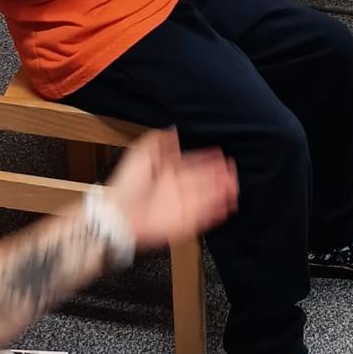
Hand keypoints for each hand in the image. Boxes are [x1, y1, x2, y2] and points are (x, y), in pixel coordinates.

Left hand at [105, 130, 237, 251]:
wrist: (117, 214)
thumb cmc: (125, 186)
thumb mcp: (140, 154)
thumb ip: (159, 141)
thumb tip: (174, 130)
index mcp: (169, 172)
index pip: (194, 164)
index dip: (209, 160)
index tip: (222, 156)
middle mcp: (177, 188)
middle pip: (205, 181)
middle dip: (220, 175)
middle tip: (232, 170)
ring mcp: (181, 206)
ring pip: (207, 198)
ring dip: (222, 193)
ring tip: (234, 187)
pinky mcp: (182, 223)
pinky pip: (203, 218)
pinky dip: (215, 213)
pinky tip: (225, 207)